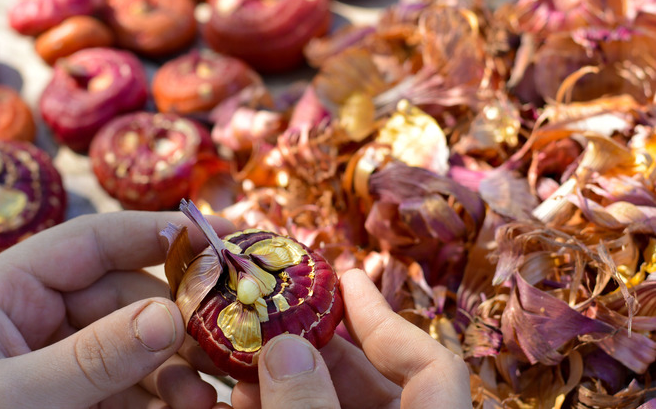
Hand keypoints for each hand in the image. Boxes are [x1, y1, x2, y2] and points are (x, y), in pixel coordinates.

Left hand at [0, 211, 234, 408]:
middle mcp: (37, 317)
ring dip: (175, 366)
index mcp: (6, 292)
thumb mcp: (13, 399)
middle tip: (220, 340)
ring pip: (135, 344)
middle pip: (125, 296)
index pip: (92, 241)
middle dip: (174, 319)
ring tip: (202, 396)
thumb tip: (169, 316)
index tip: (216, 238)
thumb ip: (91, 358)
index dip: (156, 232)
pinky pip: (130, 385)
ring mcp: (58, 360)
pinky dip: (162, 397)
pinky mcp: (75, 398)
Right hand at [230, 269, 472, 408]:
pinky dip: (282, 408)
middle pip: (371, 378)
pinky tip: (243, 403)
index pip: (433, 366)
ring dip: (286, 382)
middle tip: (268, 323)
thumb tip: (285, 347)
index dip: (386, 318)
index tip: (345, 279)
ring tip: (242, 375)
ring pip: (333, 402)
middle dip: (313, 347)